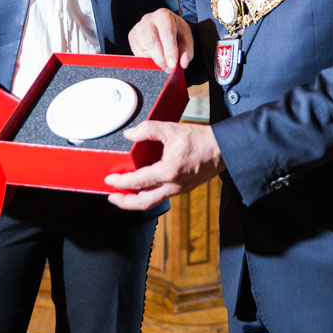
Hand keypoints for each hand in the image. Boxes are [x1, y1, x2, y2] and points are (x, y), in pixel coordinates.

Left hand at [105, 119, 223, 209]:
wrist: (223, 148)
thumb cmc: (201, 140)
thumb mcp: (171, 129)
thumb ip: (148, 130)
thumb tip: (131, 134)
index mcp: (168, 171)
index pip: (137, 182)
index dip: (120, 182)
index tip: (109, 180)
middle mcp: (173, 185)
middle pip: (143, 203)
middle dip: (124, 203)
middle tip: (112, 197)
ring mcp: (179, 189)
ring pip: (153, 202)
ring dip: (136, 201)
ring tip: (125, 195)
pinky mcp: (184, 188)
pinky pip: (162, 196)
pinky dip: (149, 194)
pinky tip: (145, 187)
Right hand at [128, 9, 193, 71]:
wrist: (164, 25)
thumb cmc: (176, 31)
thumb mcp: (186, 39)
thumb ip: (187, 51)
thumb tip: (183, 63)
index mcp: (164, 16)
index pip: (166, 33)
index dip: (169, 50)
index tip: (173, 64)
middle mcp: (148, 20)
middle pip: (152, 41)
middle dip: (161, 59)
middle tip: (169, 68)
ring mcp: (138, 28)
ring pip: (143, 50)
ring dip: (154, 62)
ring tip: (164, 63)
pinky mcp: (132, 37)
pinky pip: (138, 54)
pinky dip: (147, 61)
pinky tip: (155, 57)